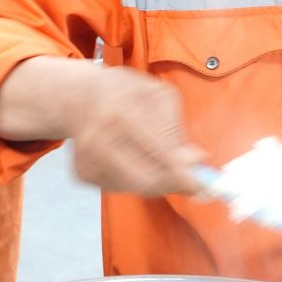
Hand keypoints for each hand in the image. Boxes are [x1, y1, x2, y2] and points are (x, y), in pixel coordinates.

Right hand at [69, 68, 205, 195]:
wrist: (78, 96)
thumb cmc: (123, 92)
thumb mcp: (156, 95)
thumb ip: (176, 128)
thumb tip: (195, 162)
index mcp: (122, 112)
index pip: (160, 154)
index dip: (184, 174)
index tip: (202, 187)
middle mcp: (100, 138)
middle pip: (148, 179)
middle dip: (173, 181)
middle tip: (188, 180)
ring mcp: (88, 158)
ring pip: (135, 187)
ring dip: (153, 179)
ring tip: (151, 157)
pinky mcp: (82, 173)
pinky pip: (119, 188)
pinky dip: (132, 179)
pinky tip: (129, 158)